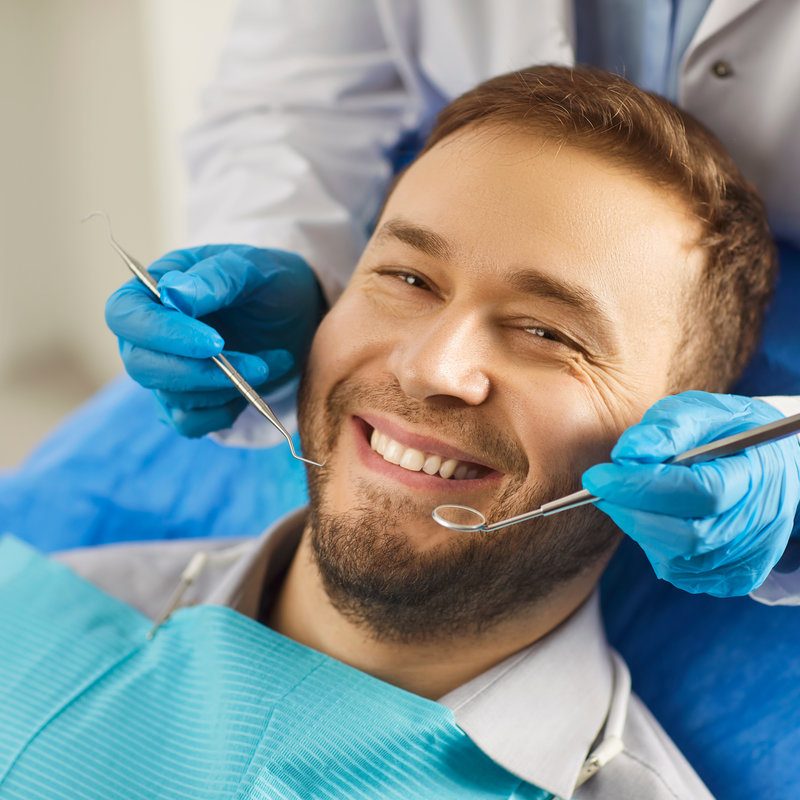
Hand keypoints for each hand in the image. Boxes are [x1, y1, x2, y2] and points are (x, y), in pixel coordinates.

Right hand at [105, 244, 323, 436]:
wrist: (297, 314)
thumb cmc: (270, 282)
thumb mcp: (254, 268)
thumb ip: (216, 277)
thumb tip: (173, 294)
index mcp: (152, 289)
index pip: (125, 316)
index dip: (163, 334)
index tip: (216, 342)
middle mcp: (149, 334)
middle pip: (141, 365)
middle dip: (200, 372)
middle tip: (256, 366)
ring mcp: (166, 371)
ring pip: (171, 397)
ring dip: (228, 387)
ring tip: (271, 363)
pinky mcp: (187, 401)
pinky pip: (189, 423)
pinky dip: (226, 411)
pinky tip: (255, 387)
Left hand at [582, 391, 799, 596]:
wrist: (769, 465)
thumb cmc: (726, 433)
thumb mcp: (701, 412)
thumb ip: (665, 429)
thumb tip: (625, 454)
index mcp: (757, 474)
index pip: (699, 491)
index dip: (641, 487)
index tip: (596, 477)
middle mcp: (761, 523)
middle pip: (687, 535)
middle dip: (631, 512)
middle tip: (600, 490)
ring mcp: (750, 556)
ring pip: (677, 558)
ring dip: (640, 527)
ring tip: (631, 498)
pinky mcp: (735, 578)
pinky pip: (681, 572)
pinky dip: (656, 546)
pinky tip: (653, 518)